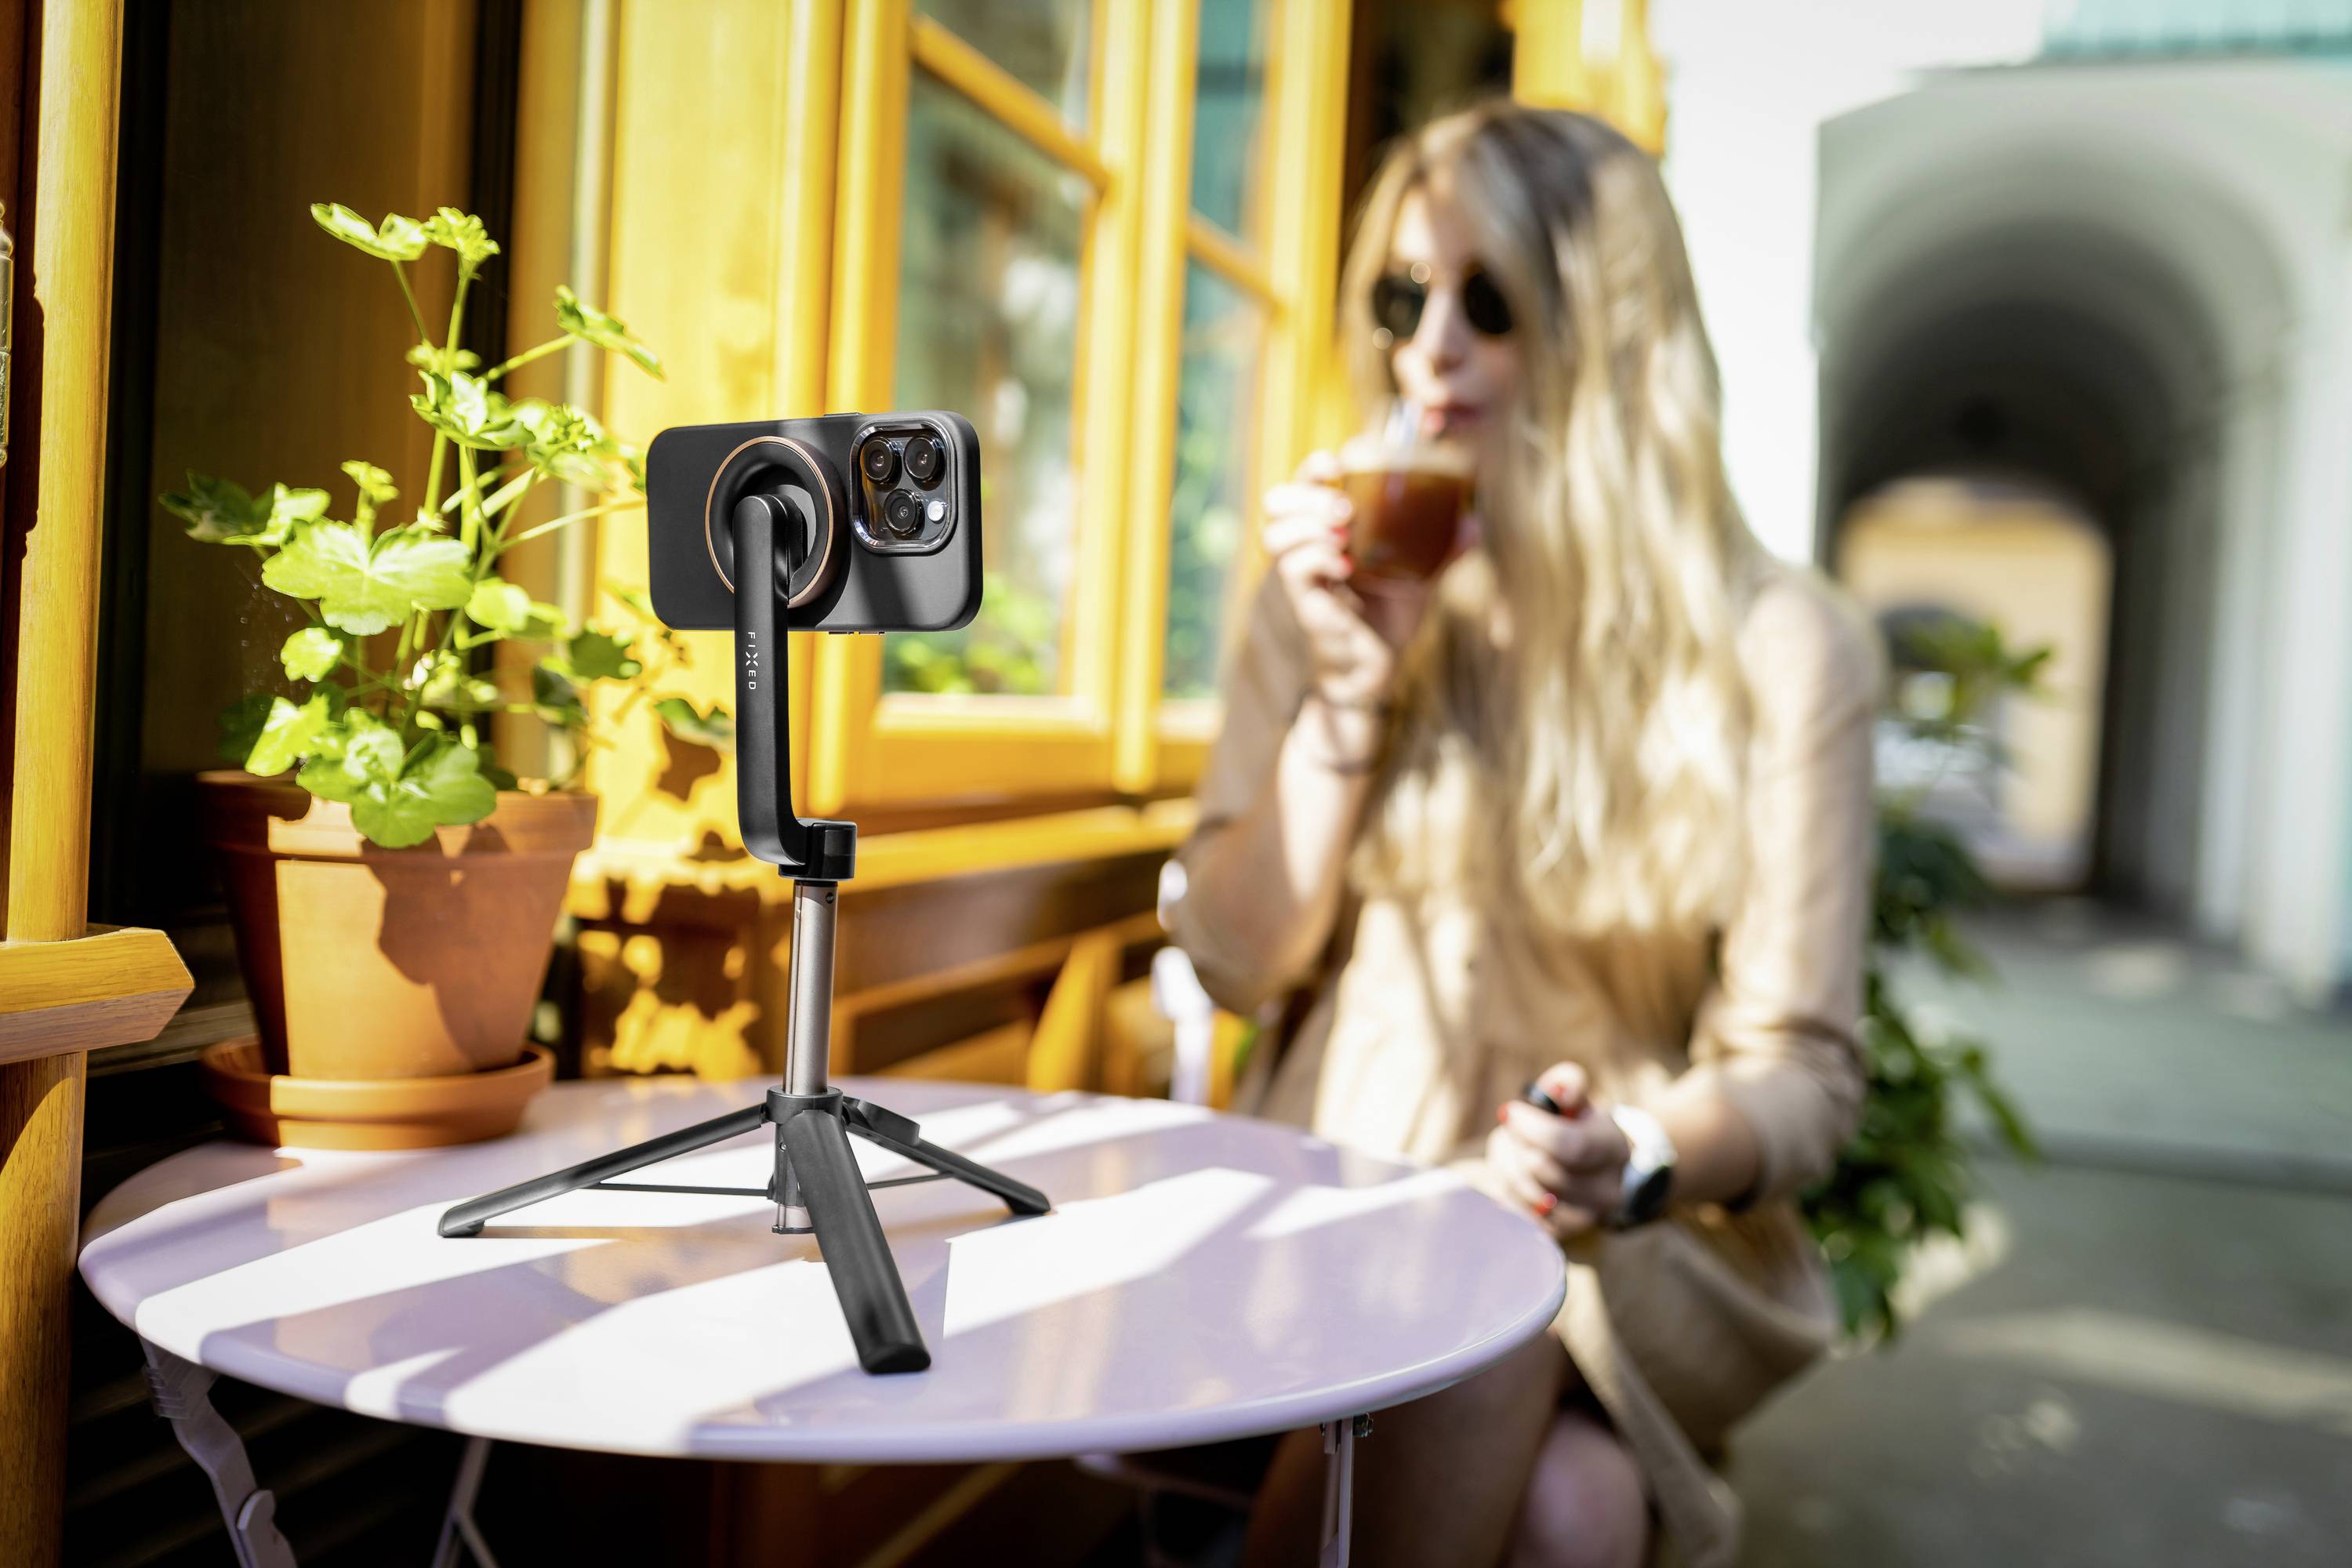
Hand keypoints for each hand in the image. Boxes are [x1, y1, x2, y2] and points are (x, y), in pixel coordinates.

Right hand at [1261, 451, 1438, 705]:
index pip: (1303, 485)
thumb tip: (1475, 523)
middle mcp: (1306, 547)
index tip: (1337, 463)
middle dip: (1307, 495)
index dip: (1313, 468)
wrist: (1377, 665)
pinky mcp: (1304, 602)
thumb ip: (1442, 549)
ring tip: (1345, 535)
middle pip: (1275, 502)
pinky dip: (1318, 559)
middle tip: (1345, 509)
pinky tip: (1346, 565)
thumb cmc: (1390, 615)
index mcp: (1327, 530)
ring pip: (1274, 534)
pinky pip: (1292, 568)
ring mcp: (1302, 576)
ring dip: (1308, 525)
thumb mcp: (1420, 575)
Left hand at [1484, 1063, 1631, 1240]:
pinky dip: (1505, 1190)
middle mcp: (1607, 1191)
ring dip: (1505, 1166)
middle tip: (1511, 1130)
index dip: (1532, 1128)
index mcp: (1614, 1149)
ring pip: (1523, 1192)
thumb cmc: (1572, 1125)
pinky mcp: (1557, 1236)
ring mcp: (1584, 1218)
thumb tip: (1558, 1091)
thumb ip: (1568, 1084)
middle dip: (1514, 1144)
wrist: (1584, 1168)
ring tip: (1511, 1150)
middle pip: (1540, 1169)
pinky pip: (1516, 1212)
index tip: (1510, 1112)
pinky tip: (1512, 1175)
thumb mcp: (1575, 1099)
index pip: (1570, 1145)